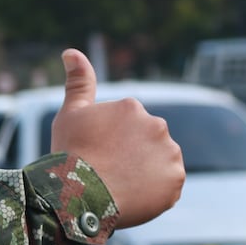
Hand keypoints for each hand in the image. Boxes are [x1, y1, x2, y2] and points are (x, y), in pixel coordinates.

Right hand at [50, 48, 183, 228]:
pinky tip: (131, 194)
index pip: (125, 126)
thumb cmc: (70, 152)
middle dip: (130, 154)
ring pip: (158, 162)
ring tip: (118, 184)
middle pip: (145, 142)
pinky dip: (153, 191)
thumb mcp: (70, 113)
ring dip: (144, 171)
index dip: (108, 142)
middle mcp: (157, 125)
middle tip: (106, 170)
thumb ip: (79, 82)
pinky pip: (166, 185)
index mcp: (132, 107)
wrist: (78, 194)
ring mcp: (169, 153)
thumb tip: (71, 50)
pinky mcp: (175, 180)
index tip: (95, 153)